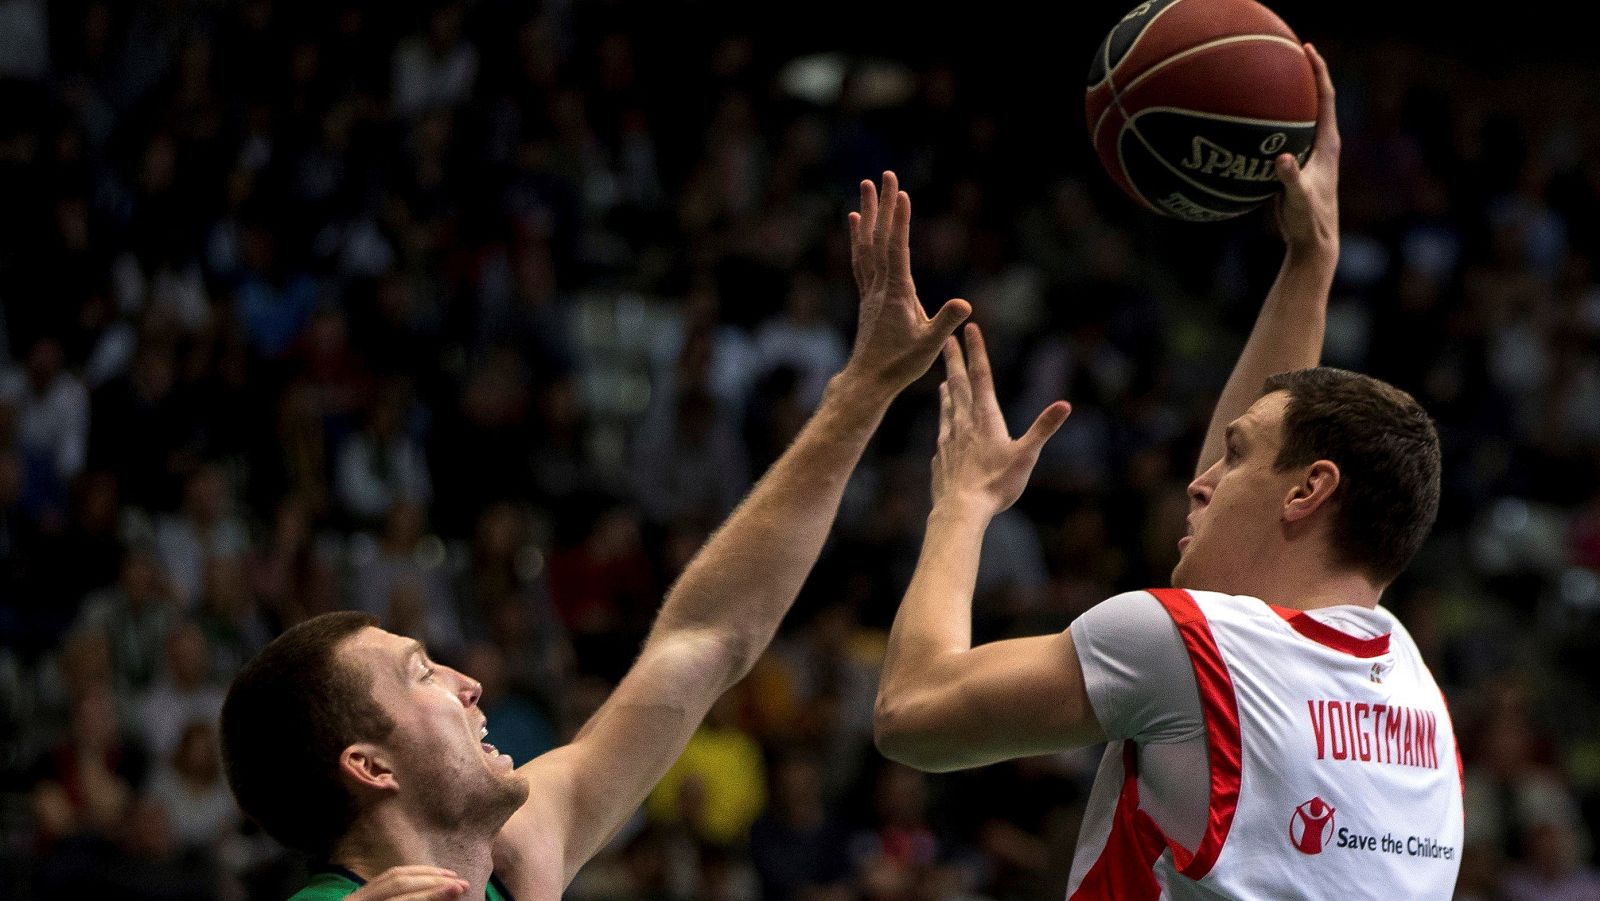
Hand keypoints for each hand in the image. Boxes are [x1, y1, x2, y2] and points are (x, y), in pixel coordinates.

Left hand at [347, 866, 469, 900]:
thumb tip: (442, 898)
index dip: (432, 895)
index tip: (458, 889)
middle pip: (398, 884)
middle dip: (433, 882)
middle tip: (462, 883)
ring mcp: (355, 897)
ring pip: (392, 875)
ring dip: (424, 873)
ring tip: (450, 876)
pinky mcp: (357, 893)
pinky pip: (385, 876)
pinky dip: (409, 873)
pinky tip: (426, 874)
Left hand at [846, 171, 971, 394]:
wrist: (867, 381)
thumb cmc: (899, 365)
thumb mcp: (928, 346)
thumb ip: (945, 322)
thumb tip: (964, 304)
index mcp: (896, 294)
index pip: (897, 250)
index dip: (898, 221)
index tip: (900, 193)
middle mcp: (880, 287)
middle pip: (879, 239)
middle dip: (882, 206)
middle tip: (883, 175)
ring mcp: (871, 291)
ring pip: (867, 246)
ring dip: (868, 215)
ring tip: (866, 189)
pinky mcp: (868, 297)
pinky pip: (862, 260)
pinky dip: (860, 238)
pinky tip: (857, 223)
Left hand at [933, 324, 1069, 516]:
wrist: (959, 510)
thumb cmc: (996, 484)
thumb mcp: (1026, 456)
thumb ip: (1043, 429)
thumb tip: (1065, 405)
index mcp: (985, 418)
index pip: (981, 376)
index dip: (976, 351)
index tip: (969, 329)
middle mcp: (963, 423)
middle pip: (958, 385)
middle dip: (953, 360)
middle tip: (946, 340)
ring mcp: (948, 439)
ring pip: (947, 407)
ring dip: (947, 389)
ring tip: (943, 379)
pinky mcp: (940, 457)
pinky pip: (941, 433)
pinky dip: (943, 421)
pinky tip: (943, 426)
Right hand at [1275, 43, 1339, 253]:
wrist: (1313, 242)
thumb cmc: (1309, 221)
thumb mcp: (1298, 200)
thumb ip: (1290, 179)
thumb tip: (1280, 158)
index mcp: (1327, 145)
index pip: (1325, 98)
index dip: (1318, 72)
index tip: (1306, 48)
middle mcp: (1321, 144)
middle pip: (1316, 100)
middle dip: (1304, 74)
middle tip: (1288, 52)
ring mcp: (1308, 155)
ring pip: (1299, 117)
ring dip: (1288, 97)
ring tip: (1268, 78)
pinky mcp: (1296, 166)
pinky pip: (1281, 136)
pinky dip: (1269, 124)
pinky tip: (1247, 122)